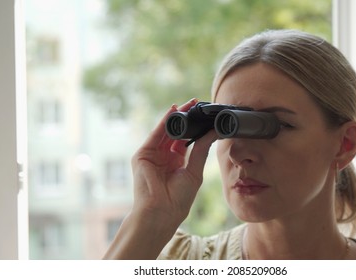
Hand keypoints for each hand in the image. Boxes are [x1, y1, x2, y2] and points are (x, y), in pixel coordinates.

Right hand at [131, 98, 217, 226]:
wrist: (162, 212)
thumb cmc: (178, 199)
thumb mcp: (194, 171)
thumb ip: (201, 149)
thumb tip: (213, 132)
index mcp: (176, 162)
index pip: (185, 139)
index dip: (194, 127)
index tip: (205, 115)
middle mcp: (163, 156)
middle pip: (175, 132)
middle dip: (186, 118)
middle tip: (197, 103)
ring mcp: (152, 155)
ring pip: (165, 131)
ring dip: (176, 116)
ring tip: (189, 104)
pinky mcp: (143, 155)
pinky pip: (155, 134)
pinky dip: (164, 122)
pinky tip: (174, 111)